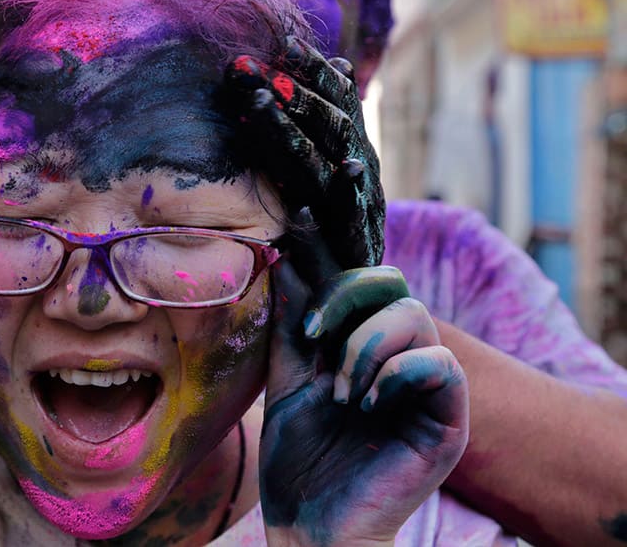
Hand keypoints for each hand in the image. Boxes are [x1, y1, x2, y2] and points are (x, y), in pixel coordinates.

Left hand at [223, 40, 383, 267]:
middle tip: (252, 70)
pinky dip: (326, 213)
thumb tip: (341, 62)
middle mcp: (358, 169)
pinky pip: (339, 228)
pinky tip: (301, 204)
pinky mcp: (352, 248)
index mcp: (349, 147)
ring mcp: (357, 207)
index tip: (282, 40)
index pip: (334, 99)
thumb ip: (324, 121)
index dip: (311, 70)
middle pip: (328, 125)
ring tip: (261, 107)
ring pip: (326, 167)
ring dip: (293, 136)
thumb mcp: (326, 166)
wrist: (361, 285)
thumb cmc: (335, 218)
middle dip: (291, 94)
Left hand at [260, 238, 468, 545]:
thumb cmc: (298, 458)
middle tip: (313, 336)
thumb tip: (286, 257)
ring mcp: (425, 386)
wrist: (311, 522)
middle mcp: (398, 357)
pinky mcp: (448, 418)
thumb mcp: (286, 380)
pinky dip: (396, 374)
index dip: (330, 250)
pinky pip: (439, 364)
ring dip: (365, 347)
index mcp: (360, 344)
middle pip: (392, 283)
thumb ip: (292, 325)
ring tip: (342, 393)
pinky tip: (368, 406)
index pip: (357, 282)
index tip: (296, 218)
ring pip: (415, 316)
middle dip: (347, 296)